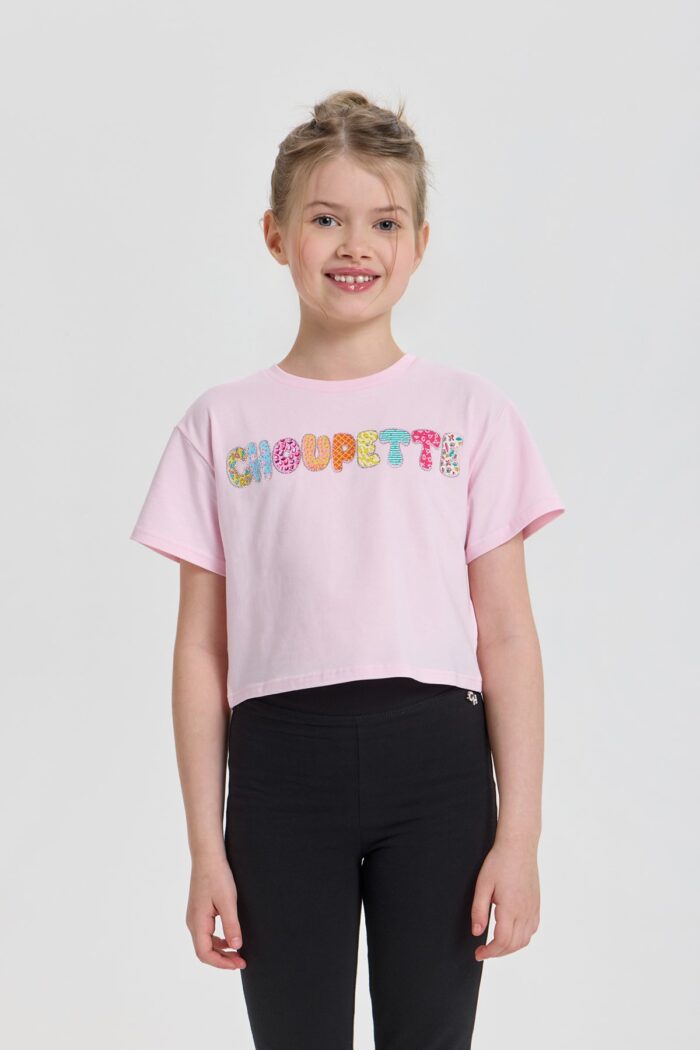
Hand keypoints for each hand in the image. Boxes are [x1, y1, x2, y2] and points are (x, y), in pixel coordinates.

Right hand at [186, 855, 246, 969]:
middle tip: (242, 961)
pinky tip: (230, 938)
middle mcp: (193, 922)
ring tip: (238, 952)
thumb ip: (231, 925)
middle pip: (204, 951)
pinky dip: (218, 940)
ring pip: (205, 943)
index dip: (221, 963)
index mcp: (197, 922)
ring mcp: (195, 917)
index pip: (205, 953)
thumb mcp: (228, 901)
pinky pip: (207, 933)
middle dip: (223, 959)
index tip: (238, 964)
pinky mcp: (199, 911)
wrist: (207, 856)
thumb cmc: (217, 876)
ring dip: (221, 950)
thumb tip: (236, 947)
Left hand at [470, 838, 539, 960]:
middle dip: (498, 953)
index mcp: (511, 908)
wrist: (519, 847)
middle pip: (514, 944)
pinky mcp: (536, 904)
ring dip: (510, 947)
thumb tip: (477, 932)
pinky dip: (522, 938)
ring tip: (495, 945)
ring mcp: (533, 908)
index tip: (478, 953)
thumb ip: (479, 910)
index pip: (502, 941)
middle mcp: (525, 911)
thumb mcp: (483, 885)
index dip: (489, 952)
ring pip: (525, 940)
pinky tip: (511, 933)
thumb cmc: (499, 862)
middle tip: (483, 951)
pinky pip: (532, 929)